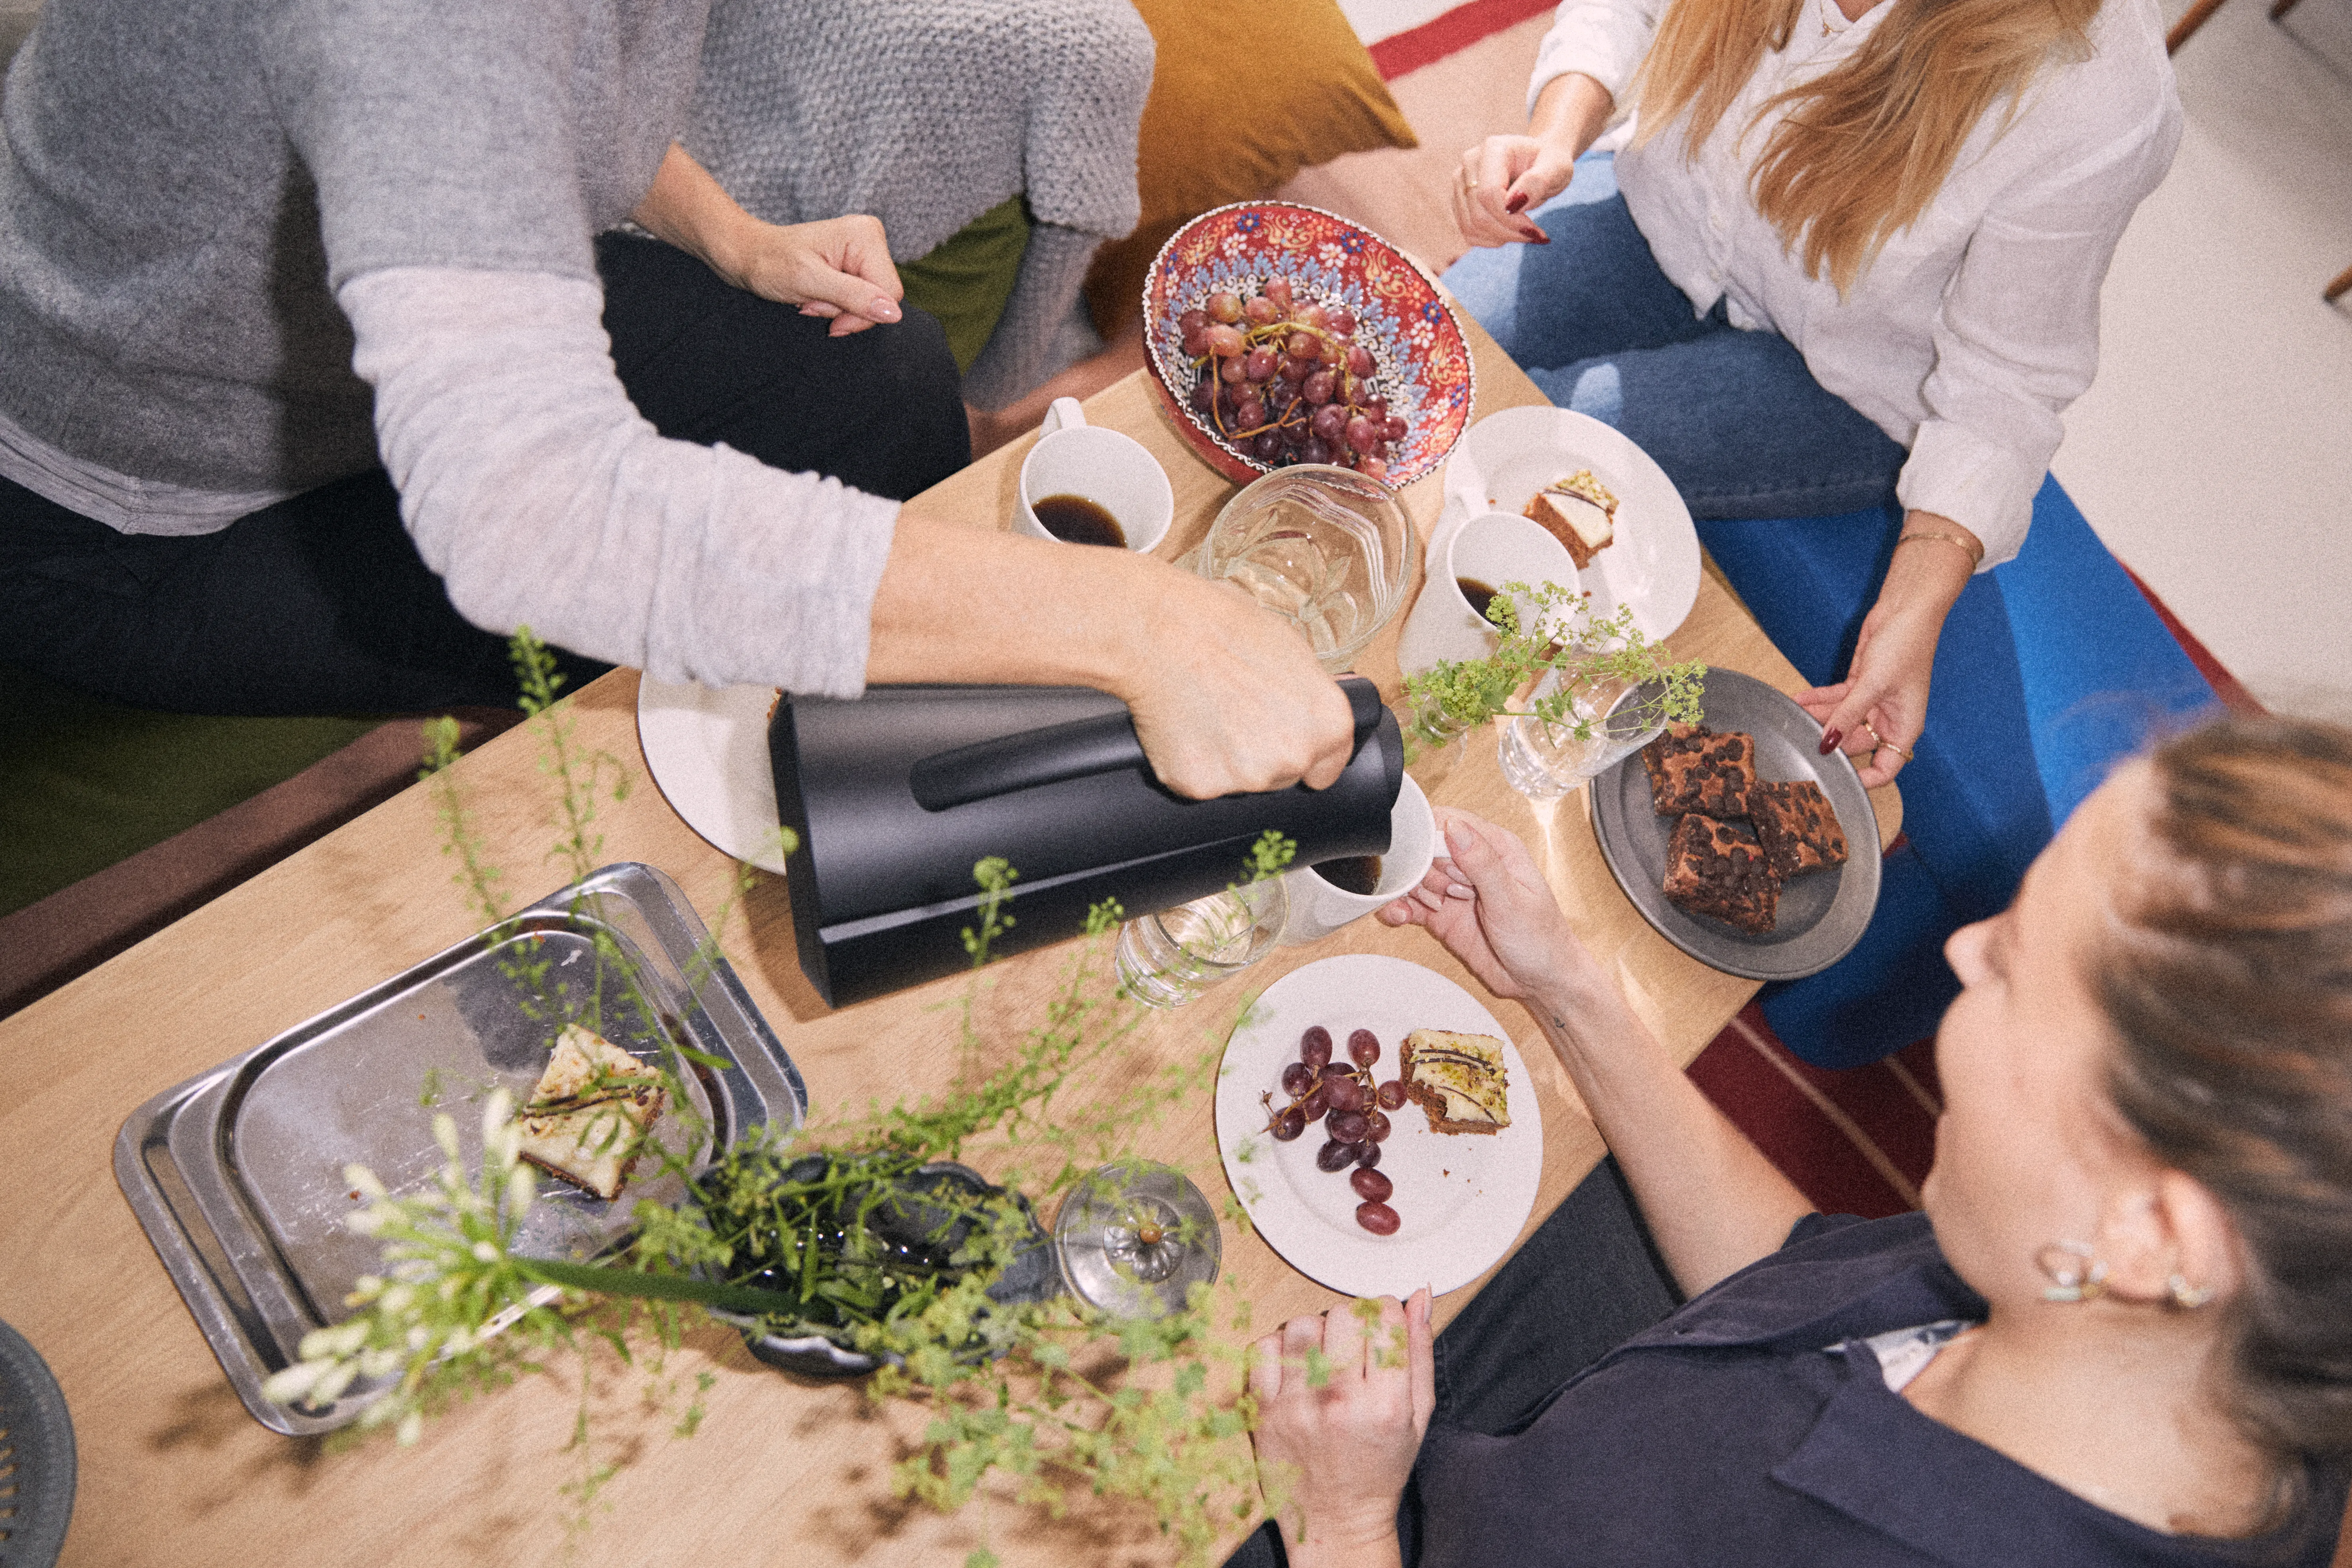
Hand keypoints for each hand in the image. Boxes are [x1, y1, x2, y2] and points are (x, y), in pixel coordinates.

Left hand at [721, 214, 904, 337]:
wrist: (747, 255)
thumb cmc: (770, 262)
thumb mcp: (810, 282)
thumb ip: (853, 296)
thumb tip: (893, 314)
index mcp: (866, 236)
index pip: (889, 293)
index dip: (862, 314)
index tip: (828, 317)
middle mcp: (870, 239)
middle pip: (881, 299)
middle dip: (845, 310)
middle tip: (813, 300)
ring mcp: (863, 251)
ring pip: (869, 303)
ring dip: (836, 309)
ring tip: (810, 296)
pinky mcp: (855, 263)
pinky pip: (859, 299)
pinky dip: (835, 306)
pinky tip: (815, 295)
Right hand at [1118, 576, 1355, 799]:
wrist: (1163, 631)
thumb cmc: (1224, 626)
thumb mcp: (1291, 649)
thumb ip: (1308, 695)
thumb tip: (1307, 711)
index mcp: (1328, 723)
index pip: (1329, 766)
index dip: (1307, 755)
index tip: (1287, 744)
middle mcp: (1294, 756)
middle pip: (1284, 774)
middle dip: (1264, 752)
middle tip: (1235, 711)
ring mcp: (1247, 777)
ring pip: (1243, 781)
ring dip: (1228, 759)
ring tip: (1206, 711)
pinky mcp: (1201, 785)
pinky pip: (1201, 783)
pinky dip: (1192, 761)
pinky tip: (1184, 726)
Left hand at [1247, 1292, 1433, 1565]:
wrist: (1337, 1521)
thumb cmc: (1379, 1469)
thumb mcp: (1418, 1415)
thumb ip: (1420, 1351)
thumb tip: (1420, 1295)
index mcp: (1385, 1403)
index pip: (1383, 1316)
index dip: (1386, 1312)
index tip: (1383, 1326)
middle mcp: (1339, 1402)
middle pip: (1342, 1314)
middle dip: (1353, 1322)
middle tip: (1355, 1348)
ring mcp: (1296, 1407)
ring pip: (1301, 1324)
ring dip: (1315, 1332)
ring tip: (1325, 1358)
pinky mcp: (1263, 1412)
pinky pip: (1263, 1348)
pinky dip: (1279, 1349)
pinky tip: (1296, 1369)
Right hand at [1377, 809, 1595, 1000]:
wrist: (1540, 982)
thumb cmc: (1541, 940)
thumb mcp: (1512, 901)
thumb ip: (1482, 864)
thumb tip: (1455, 828)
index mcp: (1496, 848)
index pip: (1450, 822)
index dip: (1431, 840)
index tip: (1430, 863)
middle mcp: (1472, 864)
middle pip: (1425, 848)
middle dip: (1424, 870)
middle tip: (1444, 894)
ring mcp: (1454, 889)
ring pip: (1413, 875)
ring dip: (1412, 891)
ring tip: (1435, 908)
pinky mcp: (1441, 914)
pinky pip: (1409, 903)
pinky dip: (1399, 908)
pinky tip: (1402, 917)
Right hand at [1452, 135, 1567, 248]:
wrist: (1540, 161)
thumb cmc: (1550, 162)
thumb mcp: (1557, 168)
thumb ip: (1537, 182)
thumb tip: (1512, 204)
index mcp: (1493, 149)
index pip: (1488, 194)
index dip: (1510, 219)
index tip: (1535, 230)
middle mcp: (1471, 163)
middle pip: (1478, 215)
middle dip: (1508, 232)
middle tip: (1535, 235)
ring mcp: (1461, 182)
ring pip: (1470, 227)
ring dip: (1500, 238)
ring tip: (1524, 232)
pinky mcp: (1460, 200)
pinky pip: (1468, 232)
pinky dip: (1491, 239)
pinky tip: (1510, 231)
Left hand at [1794, 519, 1973, 786]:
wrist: (1906, 609)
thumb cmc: (1906, 645)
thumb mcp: (1872, 685)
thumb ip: (1847, 715)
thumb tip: (1827, 744)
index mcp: (1904, 726)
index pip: (1886, 767)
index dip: (1864, 779)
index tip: (1837, 782)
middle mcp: (1889, 718)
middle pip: (1855, 744)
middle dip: (1829, 743)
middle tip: (1801, 744)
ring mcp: (1873, 701)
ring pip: (1840, 720)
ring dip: (1818, 719)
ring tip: (1793, 718)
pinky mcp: (1860, 683)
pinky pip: (1835, 699)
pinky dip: (1818, 700)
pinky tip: (1798, 700)